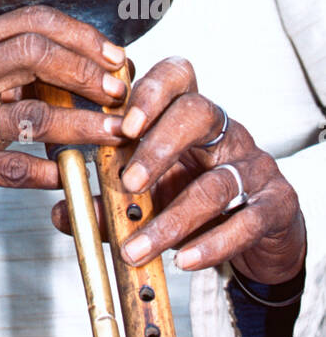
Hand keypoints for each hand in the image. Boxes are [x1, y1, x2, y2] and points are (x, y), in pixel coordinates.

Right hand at [0, 5, 127, 251]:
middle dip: (85, 72)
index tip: (116, 59)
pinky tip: (71, 173)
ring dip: (83, 125)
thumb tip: (108, 62)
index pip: (30, 22)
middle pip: (31, 54)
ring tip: (115, 133)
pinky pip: (13, 167)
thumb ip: (31, 68)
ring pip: (31, 116)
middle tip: (118, 93)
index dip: (80, 36)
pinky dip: (49, 170)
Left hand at [53, 55, 305, 284]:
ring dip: (172, 217)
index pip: (177, 76)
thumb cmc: (195, 196)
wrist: (260, 231)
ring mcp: (253, 165)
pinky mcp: (275, 204)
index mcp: (188, 115)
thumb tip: (62, 211)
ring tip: (137, 245)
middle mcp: (225, 131)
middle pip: (199, 112)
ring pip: (217, 180)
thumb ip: (109, 200)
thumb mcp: (152, 193)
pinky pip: (245, 221)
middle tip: (127, 181)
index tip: (122, 122)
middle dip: (159, 146)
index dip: (151, 91)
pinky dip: (210, 244)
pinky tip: (183, 260)